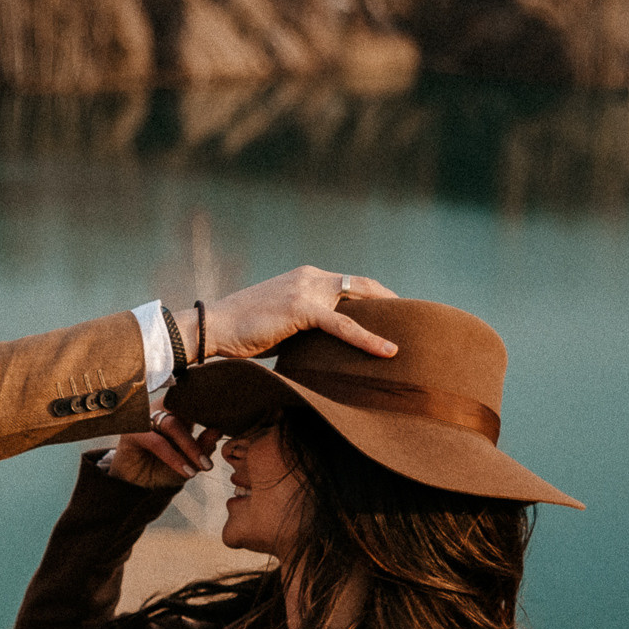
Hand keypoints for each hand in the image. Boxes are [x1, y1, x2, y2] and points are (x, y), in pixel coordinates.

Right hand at [107, 408, 220, 487]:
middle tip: (222, 442)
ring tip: (204, 465)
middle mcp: (161, 411)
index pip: (195, 401)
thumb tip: (218, 429)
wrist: (138, 486)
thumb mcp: (190, 459)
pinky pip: (157, 442)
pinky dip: (174, 457)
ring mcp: (146, 419)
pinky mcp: (133, 433)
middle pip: (185, 408)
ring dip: (190, 446)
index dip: (211, 407)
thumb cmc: (164, 468)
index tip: (231, 418)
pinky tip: (186, 471)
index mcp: (177, 411)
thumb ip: (203, 443)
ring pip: (172, 425)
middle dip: (204, 426)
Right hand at [196, 266, 398, 362]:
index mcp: (306, 278)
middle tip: (413, 320)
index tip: (394, 313)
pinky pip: (343, 325)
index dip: (374, 297)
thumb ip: (307, 326)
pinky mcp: (302, 308)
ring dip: (386, 317)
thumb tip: (327, 348)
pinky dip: (367, 338)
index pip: (349, 284)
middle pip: (361, 286)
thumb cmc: (243, 333)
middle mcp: (310, 277)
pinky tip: (386, 351)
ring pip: (358, 301)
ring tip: (408, 337)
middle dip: (390, 301)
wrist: (215, 328)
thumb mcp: (282, 324)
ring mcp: (306, 289)